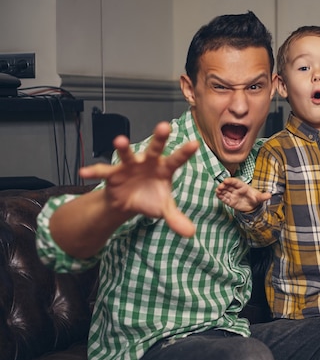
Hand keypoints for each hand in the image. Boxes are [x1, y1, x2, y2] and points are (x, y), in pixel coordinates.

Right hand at [79, 122, 199, 236]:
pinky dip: (94, 172)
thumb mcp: (164, 209)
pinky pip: (103, 171)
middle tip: (165, 126)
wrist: (130, 202)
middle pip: (155, 149)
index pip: (177, 160)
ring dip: (124, 148)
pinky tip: (84, 173)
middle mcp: (148, 163)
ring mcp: (130, 166)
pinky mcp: (113, 173)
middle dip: (159, 138)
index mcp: (164, 169)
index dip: (185, 153)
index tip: (195, 144)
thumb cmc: (151, 198)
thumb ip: (176, 218)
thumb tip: (191, 233)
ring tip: (120, 140)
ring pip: (127, 155)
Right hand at [216, 178, 270, 211]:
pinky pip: (224, 198)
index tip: (226, 180)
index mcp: (243, 186)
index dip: (231, 181)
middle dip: (224, 185)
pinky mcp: (230, 201)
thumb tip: (270, 195)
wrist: (253, 206)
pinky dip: (220, 196)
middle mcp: (236, 189)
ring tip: (217, 191)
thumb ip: (263, 196)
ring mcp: (232, 195)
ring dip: (221, 190)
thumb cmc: (255, 198)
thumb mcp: (259, 198)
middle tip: (220, 187)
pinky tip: (218, 195)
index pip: (236, 182)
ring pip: (225, 191)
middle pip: (229, 186)